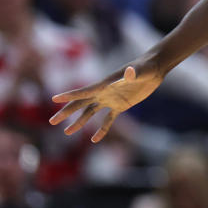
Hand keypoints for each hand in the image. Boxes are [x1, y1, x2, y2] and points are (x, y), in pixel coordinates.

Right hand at [48, 60, 163, 142]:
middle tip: (52, 121)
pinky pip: (108, 119)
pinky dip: (102, 129)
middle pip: (81, 103)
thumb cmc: (147, 67)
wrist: (155, 69)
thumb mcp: (141, 71)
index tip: (54, 99)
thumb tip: (129, 72)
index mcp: (105, 84)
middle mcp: (105, 92)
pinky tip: (95, 140)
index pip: (84, 91)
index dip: (70, 95)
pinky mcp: (121, 105)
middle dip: (67, 111)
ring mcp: (111, 99)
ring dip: (79, 122)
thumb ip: (134, 73)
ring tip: (67, 132)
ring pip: (90, 112)